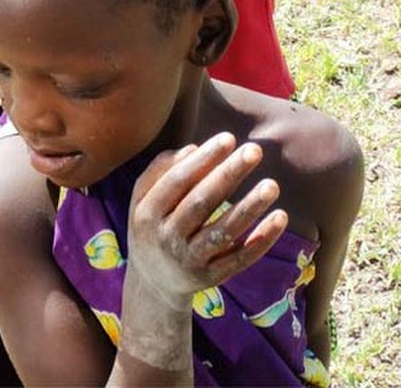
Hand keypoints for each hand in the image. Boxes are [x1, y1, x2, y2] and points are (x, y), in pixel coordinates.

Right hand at [127, 132, 286, 311]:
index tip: (228, 138)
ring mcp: (190, 260)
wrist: (152, 284)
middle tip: (254, 150)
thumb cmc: (151, 227)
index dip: (203, 160)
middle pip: (201, 203)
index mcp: (147, 212)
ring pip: (223, 232)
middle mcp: (167, 237)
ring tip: (271, 184)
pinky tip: (279, 217)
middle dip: (228, 175)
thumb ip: (160, 170)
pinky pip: (240, 258)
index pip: (178, 181)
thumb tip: (194, 149)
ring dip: (249, 208)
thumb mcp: (141, 199)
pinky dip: (261, 239)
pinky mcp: (212, 278)